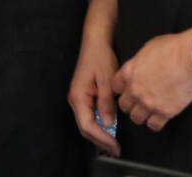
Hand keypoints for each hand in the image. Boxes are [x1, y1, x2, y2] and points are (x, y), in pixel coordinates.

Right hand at [68, 32, 121, 155]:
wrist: (95, 42)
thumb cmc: (101, 58)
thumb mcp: (107, 80)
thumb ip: (106, 102)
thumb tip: (109, 124)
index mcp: (79, 96)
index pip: (87, 125)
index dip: (102, 138)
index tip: (115, 146)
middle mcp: (75, 100)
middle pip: (85, 128)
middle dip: (100, 140)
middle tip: (116, 150)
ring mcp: (78, 98)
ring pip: (86, 123)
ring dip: (99, 134)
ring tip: (114, 143)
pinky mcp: (83, 96)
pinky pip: (89, 115)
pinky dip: (99, 125)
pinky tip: (110, 128)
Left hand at [111, 30, 191, 131]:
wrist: (190, 59)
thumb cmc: (172, 48)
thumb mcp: (148, 48)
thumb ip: (139, 61)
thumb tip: (141, 66)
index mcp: (129, 72)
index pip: (115, 87)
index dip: (122, 89)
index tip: (127, 89)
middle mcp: (135, 90)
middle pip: (123, 105)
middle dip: (130, 104)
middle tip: (139, 102)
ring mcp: (148, 103)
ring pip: (136, 118)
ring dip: (141, 115)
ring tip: (148, 112)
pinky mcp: (164, 112)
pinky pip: (154, 125)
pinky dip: (156, 123)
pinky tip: (160, 117)